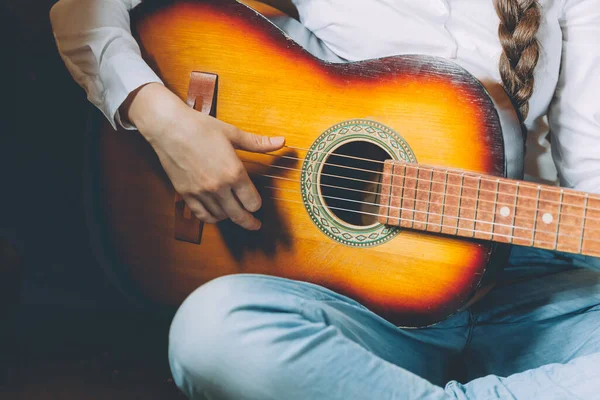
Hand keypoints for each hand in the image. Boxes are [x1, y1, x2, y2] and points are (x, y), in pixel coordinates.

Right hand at [121, 83, 284, 229]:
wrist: (169, 127)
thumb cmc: (200, 127)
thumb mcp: (233, 133)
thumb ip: (258, 143)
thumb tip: (282, 142)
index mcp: (234, 172)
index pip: (252, 202)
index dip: (257, 204)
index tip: (257, 203)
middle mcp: (219, 186)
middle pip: (239, 215)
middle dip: (250, 222)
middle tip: (255, 226)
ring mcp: (201, 192)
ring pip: (221, 217)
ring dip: (231, 218)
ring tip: (235, 214)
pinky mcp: (186, 194)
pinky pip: (202, 215)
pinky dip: (212, 218)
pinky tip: (217, 214)